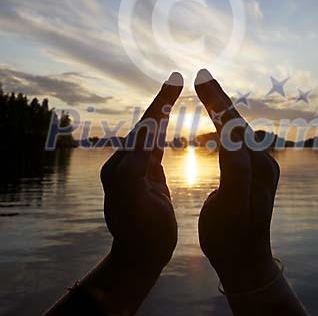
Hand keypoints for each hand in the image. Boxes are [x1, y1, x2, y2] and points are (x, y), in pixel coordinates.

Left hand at [84, 72, 183, 313]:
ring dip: (163, 112)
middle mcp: (125, 163)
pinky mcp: (145, 176)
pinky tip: (169, 121)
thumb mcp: (137, 204)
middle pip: (146, 125)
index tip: (174, 81)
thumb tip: (144, 135)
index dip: (160, 103)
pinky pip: (155, 147)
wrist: (140, 257)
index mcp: (123, 167)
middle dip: (161, 102)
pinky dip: (163, 130)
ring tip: (174, 92)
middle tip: (175, 79)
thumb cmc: (143, 235)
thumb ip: (137, 168)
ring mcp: (135, 169)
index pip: (144, 128)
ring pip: (151, 134)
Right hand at [195, 69, 279, 293]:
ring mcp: (259, 166)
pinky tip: (212, 124)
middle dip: (219, 97)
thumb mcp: (229, 208)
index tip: (200, 79)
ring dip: (221, 108)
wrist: (245, 262)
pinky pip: (235, 141)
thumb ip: (234, 170)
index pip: (234, 126)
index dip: (217, 101)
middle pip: (237, 122)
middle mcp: (262, 162)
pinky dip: (222, 125)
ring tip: (205, 90)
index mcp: (255, 168)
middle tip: (201, 75)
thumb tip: (232, 135)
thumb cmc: (230, 238)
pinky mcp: (253, 172)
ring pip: (237, 129)